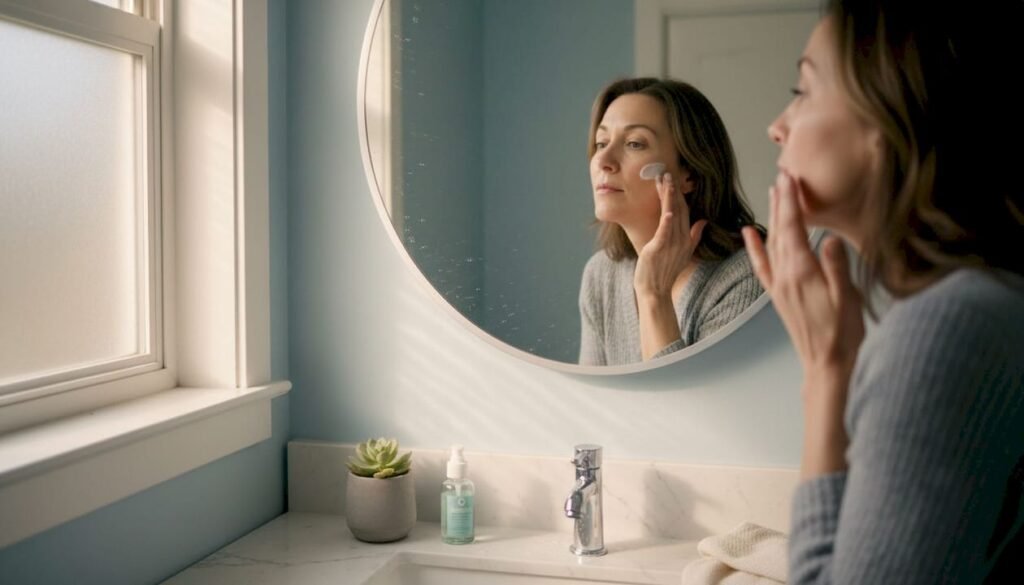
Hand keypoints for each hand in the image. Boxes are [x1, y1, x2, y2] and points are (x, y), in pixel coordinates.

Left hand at [634, 172, 706, 298]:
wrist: (655, 291)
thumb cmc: (664, 272)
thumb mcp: (684, 252)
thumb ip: (695, 236)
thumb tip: (704, 221)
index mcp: (687, 238)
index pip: (686, 211)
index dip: (680, 195)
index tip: (674, 179)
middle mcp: (682, 239)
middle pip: (680, 209)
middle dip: (674, 190)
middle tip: (667, 172)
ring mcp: (672, 244)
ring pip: (672, 215)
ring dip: (669, 197)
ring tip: (665, 180)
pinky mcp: (659, 249)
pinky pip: (665, 232)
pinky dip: (667, 220)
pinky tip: (668, 210)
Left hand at [742, 172, 864, 477]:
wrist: (826, 364)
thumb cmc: (843, 333)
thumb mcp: (848, 298)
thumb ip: (837, 267)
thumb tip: (828, 239)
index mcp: (803, 273)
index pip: (794, 228)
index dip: (791, 201)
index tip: (790, 177)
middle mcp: (785, 276)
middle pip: (780, 230)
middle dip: (780, 201)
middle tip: (782, 174)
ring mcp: (779, 286)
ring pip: (771, 243)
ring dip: (771, 216)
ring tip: (772, 193)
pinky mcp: (778, 295)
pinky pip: (762, 266)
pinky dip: (754, 247)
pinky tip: (748, 232)